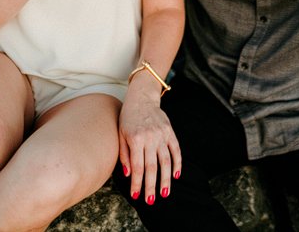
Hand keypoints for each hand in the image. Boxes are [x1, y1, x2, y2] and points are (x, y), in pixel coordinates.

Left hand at [118, 84, 181, 205]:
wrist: (142, 98)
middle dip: (151, 185)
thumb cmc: (127, 118)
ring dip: (166, 179)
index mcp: (136, 139)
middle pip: (152, 167)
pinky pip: (176, 150)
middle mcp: (150, 138)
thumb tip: (129, 174)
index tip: (135, 195)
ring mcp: (162, 135)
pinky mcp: (170, 132)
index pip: (137, 166)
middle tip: (151, 200)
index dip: (137, 182)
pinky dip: (177, 164)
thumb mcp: (120, 134)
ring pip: (166, 161)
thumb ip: (124, 154)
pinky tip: (175, 176)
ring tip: (165, 193)